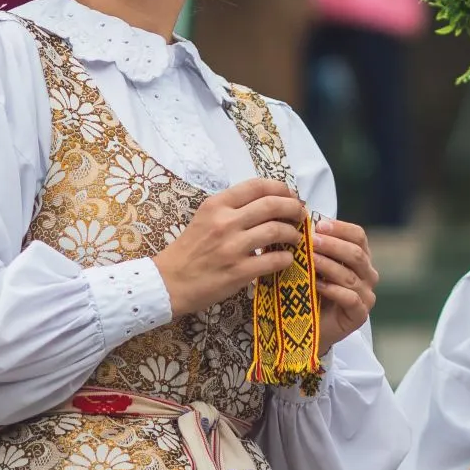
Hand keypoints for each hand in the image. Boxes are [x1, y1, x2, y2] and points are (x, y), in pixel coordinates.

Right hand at [154, 179, 305, 317]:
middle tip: (300, 215)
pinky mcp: (239, 272)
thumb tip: (267, 203)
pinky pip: (274, 260)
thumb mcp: (205, 219)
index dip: (281, 188)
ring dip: (293, 233)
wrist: (169, 282)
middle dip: (293, 208)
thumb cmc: (189, 250)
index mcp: (217, 205)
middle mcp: (225, 222)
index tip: (290, 196)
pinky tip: (286, 259)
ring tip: (294, 238)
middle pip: (272, 205)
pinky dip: (286, 258)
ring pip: (276, 230)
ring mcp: (233, 247)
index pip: (257, 186)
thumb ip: (232, 209)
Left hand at [312, 217, 377, 351]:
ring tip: (309, 260)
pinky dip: (332, 290)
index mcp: (360, 258)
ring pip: (350, 276)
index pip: (358, 236)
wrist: (309, 327)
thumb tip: (299, 222)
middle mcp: (368, 275)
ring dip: (328, 265)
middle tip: (311, 240)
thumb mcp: (312, 265)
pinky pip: (350, 298)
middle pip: (356, 254)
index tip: (318, 224)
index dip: (340, 228)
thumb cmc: (310, 291)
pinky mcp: (360, 315)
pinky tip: (316, 284)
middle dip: (332, 245)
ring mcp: (366, 296)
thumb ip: (312, 247)